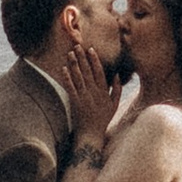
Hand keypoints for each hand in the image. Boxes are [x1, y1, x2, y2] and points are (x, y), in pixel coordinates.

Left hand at [48, 23, 113, 148]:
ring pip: (79, 77)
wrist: (91, 134)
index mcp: (104, 92)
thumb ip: (117, 89)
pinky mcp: (75, 103)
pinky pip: (70, 87)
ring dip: (74, 64)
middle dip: (82, 58)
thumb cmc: (103, 119)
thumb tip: (117, 74)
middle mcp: (94, 93)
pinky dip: (67, 77)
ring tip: (70, 53)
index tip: (91, 50)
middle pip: (87, 71)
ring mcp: (84, 97)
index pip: (99, 72)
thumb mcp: (114, 105)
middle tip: (78, 46)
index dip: (94, 60)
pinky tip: (63, 69)